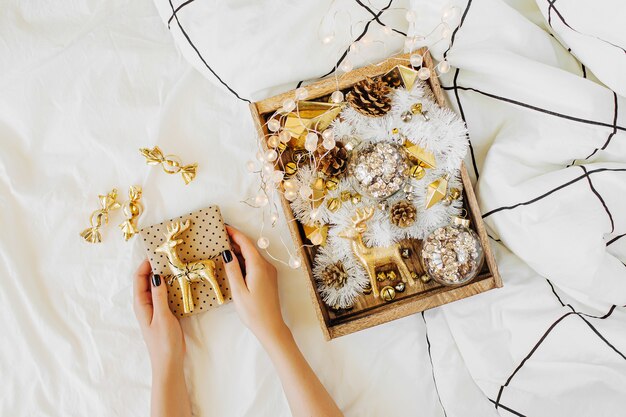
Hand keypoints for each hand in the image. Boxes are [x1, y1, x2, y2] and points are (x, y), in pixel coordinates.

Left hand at [133, 259, 184, 373]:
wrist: (169, 363)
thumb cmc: (163, 342)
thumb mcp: (162, 317)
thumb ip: (159, 296)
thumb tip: (156, 276)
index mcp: (141, 304)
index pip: (139, 278)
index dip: (145, 264)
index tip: (157, 252)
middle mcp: (146, 304)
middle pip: (147, 280)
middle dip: (155, 266)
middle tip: (169, 255)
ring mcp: (155, 308)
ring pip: (158, 287)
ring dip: (165, 275)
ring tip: (177, 264)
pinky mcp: (165, 313)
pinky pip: (166, 294)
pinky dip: (172, 286)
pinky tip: (182, 281)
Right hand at [223, 225, 286, 344]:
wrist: (271, 327)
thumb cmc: (253, 312)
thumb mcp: (238, 291)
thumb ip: (232, 270)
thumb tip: (226, 252)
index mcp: (259, 267)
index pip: (246, 244)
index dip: (234, 233)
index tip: (223, 226)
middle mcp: (266, 266)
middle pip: (250, 248)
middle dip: (235, 241)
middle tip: (219, 236)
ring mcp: (269, 272)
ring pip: (252, 256)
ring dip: (239, 251)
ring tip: (223, 247)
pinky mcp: (268, 279)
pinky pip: (255, 264)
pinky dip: (244, 260)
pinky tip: (234, 263)